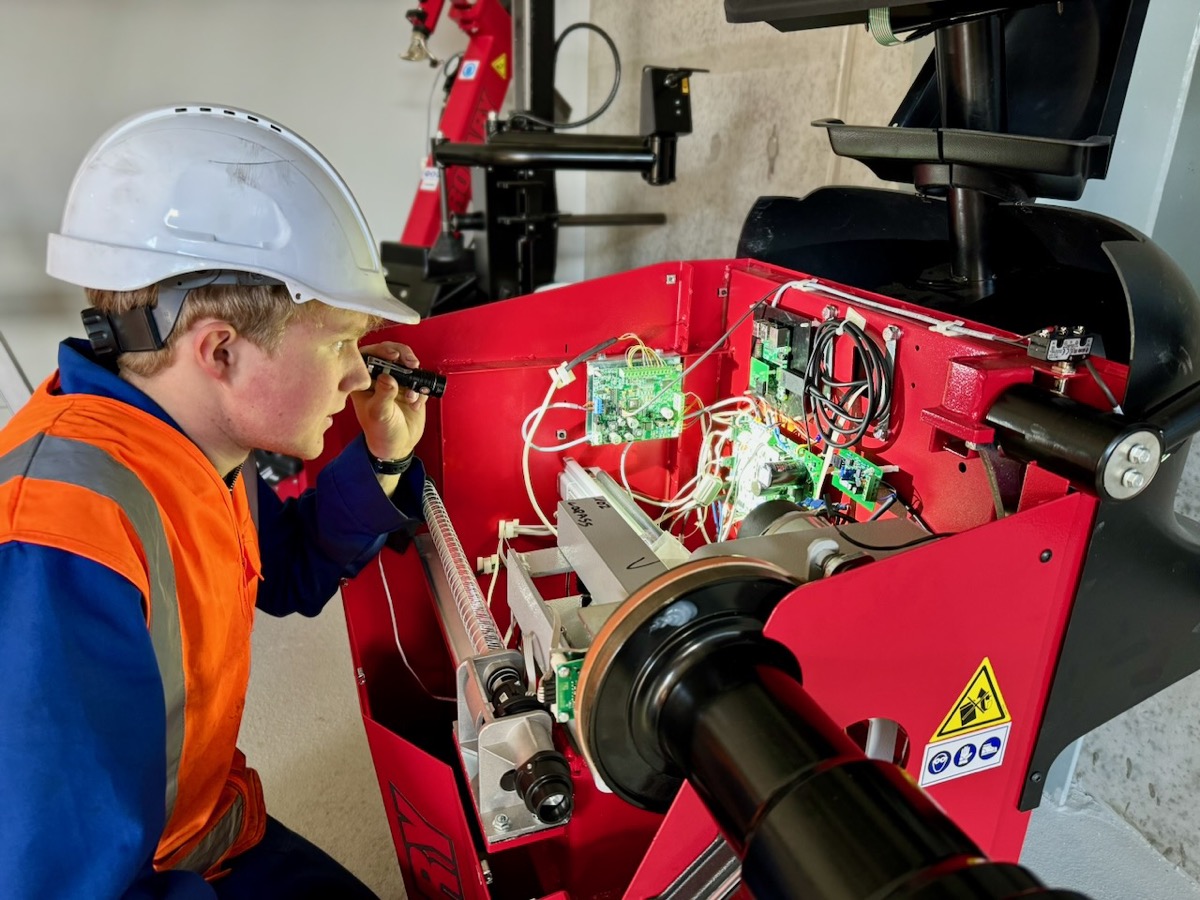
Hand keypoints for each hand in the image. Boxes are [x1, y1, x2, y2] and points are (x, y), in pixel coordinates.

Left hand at [352, 341, 427, 460]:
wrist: (398, 446)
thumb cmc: (380, 432)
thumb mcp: (379, 414)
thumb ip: (383, 395)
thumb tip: (388, 377)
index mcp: (363, 381)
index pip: (368, 355)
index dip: (380, 351)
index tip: (392, 356)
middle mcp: (380, 378)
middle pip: (390, 353)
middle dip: (402, 355)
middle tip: (410, 363)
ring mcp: (396, 382)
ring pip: (406, 363)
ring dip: (414, 372)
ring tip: (415, 388)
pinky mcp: (412, 388)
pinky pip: (419, 379)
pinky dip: (421, 388)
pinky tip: (416, 402)